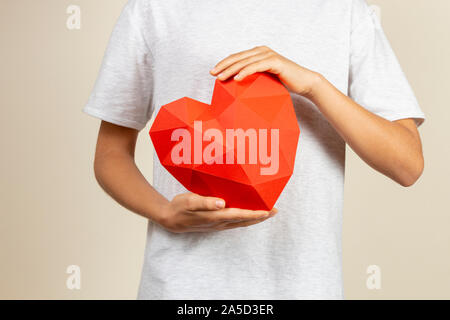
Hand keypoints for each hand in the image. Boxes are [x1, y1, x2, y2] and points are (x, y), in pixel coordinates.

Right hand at [156, 193, 277, 232]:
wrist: (170, 219)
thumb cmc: (179, 208)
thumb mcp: (189, 201)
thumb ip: (206, 202)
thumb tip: (222, 203)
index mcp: (215, 216)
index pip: (240, 215)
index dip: (256, 213)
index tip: (269, 210)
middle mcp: (219, 222)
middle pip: (245, 221)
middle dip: (260, 217)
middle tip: (275, 211)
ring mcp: (218, 225)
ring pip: (241, 223)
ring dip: (255, 219)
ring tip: (267, 213)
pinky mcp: (215, 224)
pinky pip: (235, 222)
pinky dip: (245, 219)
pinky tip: (248, 214)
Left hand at [210, 46, 322, 97]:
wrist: (304, 82)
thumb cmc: (284, 82)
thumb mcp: (264, 79)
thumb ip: (253, 77)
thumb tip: (237, 85)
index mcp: (258, 53)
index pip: (237, 57)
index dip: (224, 63)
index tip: (213, 72)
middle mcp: (262, 51)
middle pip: (238, 58)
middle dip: (223, 66)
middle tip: (212, 74)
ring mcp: (268, 55)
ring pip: (244, 62)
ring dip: (231, 70)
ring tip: (221, 78)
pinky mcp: (274, 61)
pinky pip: (255, 66)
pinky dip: (245, 72)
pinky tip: (236, 78)